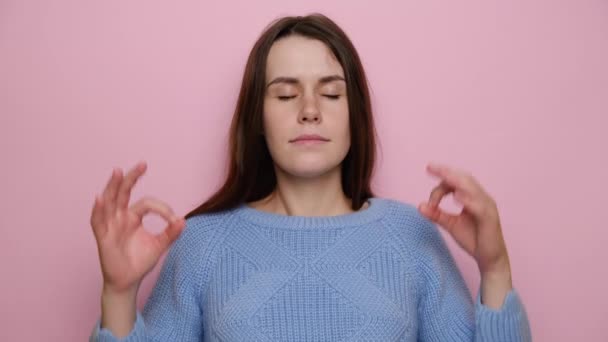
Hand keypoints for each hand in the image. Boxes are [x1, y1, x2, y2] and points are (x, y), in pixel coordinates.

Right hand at [90, 161, 185, 293]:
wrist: (129, 282)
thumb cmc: (140, 261)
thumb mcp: (159, 245)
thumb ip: (171, 233)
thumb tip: (183, 220)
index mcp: (134, 216)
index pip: (147, 203)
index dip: (162, 208)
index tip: (174, 219)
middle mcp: (120, 217)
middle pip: (124, 192)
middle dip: (131, 177)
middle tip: (143, 164)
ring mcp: (110, 225)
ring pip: (109, 201)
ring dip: (112, 186)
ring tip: (117, 171)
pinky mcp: (103, 237)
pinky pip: (97, 221)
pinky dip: (98, 210)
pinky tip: (100, 198)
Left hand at [417, 162, 510, 275]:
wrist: (489, 259)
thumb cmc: (473, 238)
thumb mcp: (451, 224)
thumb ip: (437, 214)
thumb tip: (420, 206)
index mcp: (473, 197)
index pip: (456, 183)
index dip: (440, 186)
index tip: (430, 201)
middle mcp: (482, 198)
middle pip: (464, 179)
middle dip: (447, 172)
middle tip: (430, 166)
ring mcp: (487, 207)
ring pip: (472, 188)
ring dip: (456, 181)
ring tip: (443, 176)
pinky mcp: (490, 218)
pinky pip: (479, 206)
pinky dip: (468, 200)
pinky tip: (456, 196)